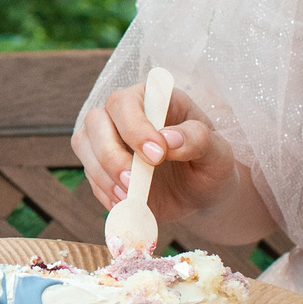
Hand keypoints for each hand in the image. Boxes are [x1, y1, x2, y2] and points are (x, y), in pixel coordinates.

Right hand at [73, 82, 240, 218]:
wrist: (201, 194)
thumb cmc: (210, 165)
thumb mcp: (218, 152)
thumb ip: (198, 139)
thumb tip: (170, 139)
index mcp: (154, 100)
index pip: (127, 102)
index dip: (135, 127)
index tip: (157, 155)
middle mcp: (125, 114)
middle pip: (95, 120)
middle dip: (111, 154)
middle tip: (133, 181)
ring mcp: (109, 139)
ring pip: (83, 145)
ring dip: (102, 173)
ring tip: (129, 195)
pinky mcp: (102, 166)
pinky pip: (90, 175)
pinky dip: (104, 191)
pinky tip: (126, 203)